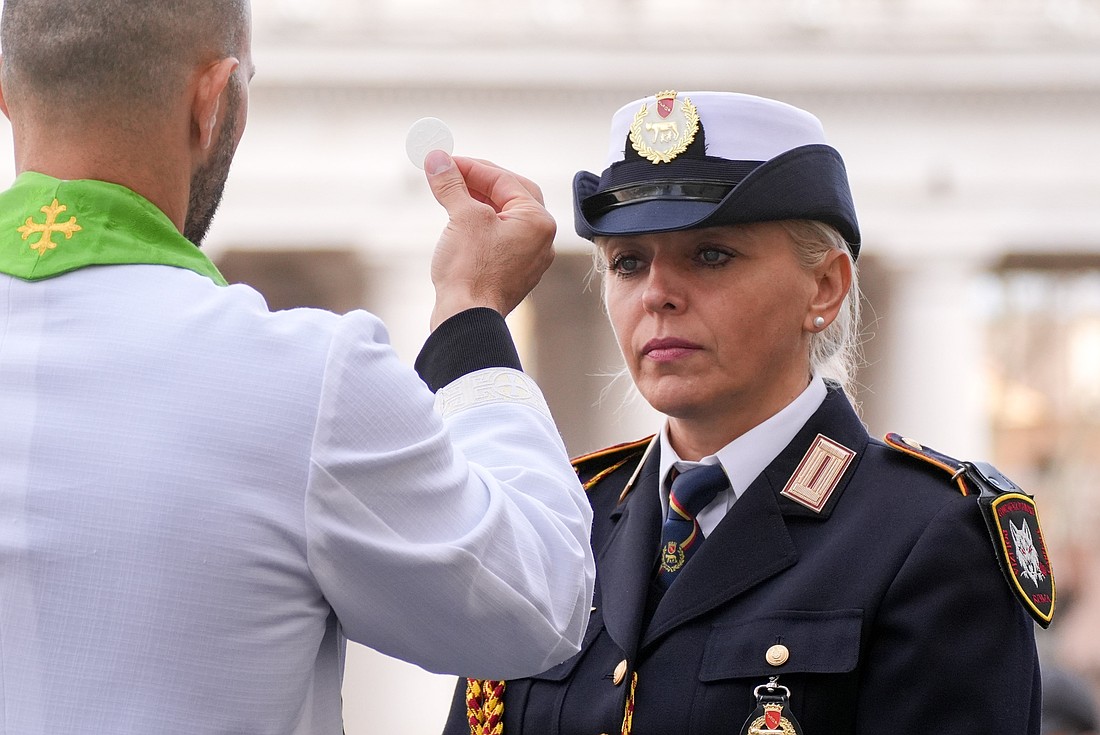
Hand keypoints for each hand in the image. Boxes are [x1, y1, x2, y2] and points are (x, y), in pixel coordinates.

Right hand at [423, 151, 556, 330]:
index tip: (444, 161)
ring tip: (451, 195)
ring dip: (478, 202)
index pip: (504, 180)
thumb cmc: (470, 269)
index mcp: (538, 221)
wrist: (467, 319)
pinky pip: (500, 239)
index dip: (471, 167)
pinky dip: (481, 226)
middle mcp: (541, 239)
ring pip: (505, 218)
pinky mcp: (513, 274)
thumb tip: (436, 159)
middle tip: (451, 172)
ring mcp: (529, 259)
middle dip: (479, 181)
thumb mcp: (461, 217)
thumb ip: (451, 184)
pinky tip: (460, 223)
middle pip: (511, 195)